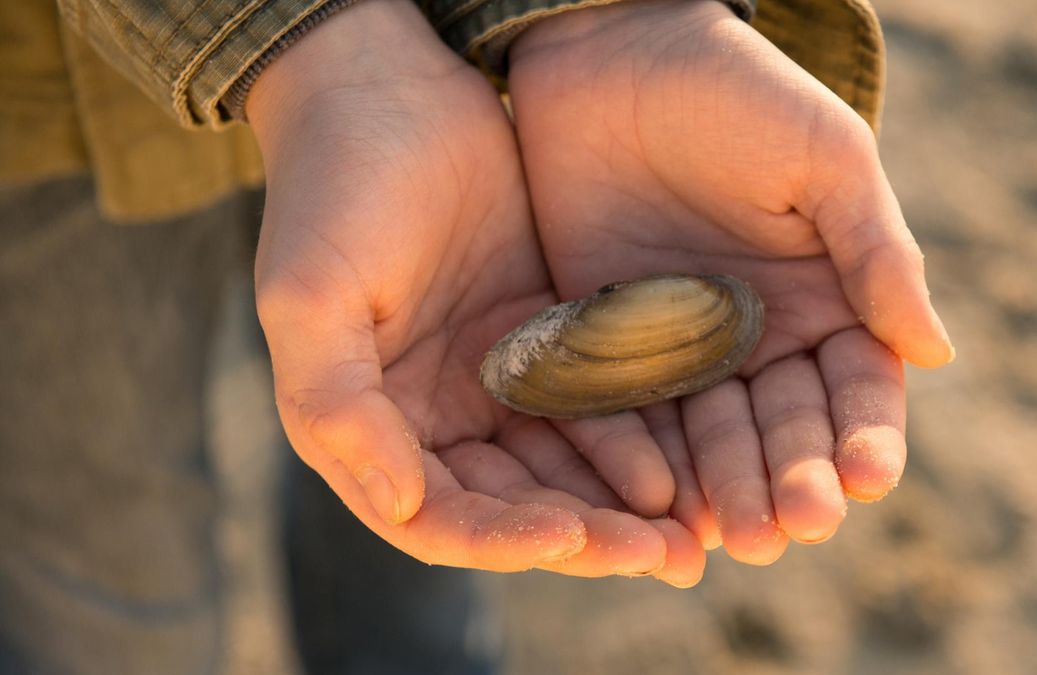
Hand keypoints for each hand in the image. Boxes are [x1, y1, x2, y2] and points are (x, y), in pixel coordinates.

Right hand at [246, 0, 702, 585]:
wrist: (389, 86)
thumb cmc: (335, 185)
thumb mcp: (311, 295)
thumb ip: (336, 404)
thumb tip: (398, 506)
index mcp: (367, 425)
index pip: (436, 516)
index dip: (501, 539)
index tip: (569, 535)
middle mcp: (432, 417)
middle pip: (514, 505)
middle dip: (585, 536)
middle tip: (664, 557)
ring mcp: (491, 380)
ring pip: (563, 465)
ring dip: (621, 503)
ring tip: (689, 535)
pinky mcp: (543, 339)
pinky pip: (594, 400)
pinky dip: (633, 433)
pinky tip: (684, 455)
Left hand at [508, 0, 954, 562]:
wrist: (616, 53)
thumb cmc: (739, 93)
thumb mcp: (823, 160)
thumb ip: (875, 253)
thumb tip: (938, 352)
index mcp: (827, 301)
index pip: (856, 386)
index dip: (864, 434)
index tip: (867, 477)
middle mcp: (760, 339)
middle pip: (783, 427)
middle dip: (791, 479)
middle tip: (793, 527)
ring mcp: (683, 348)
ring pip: (710, 437)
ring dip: (724, 489)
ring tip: (733, 538)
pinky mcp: (608, 345)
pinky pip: (629, 413)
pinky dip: (645, 460)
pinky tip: (656, 503)